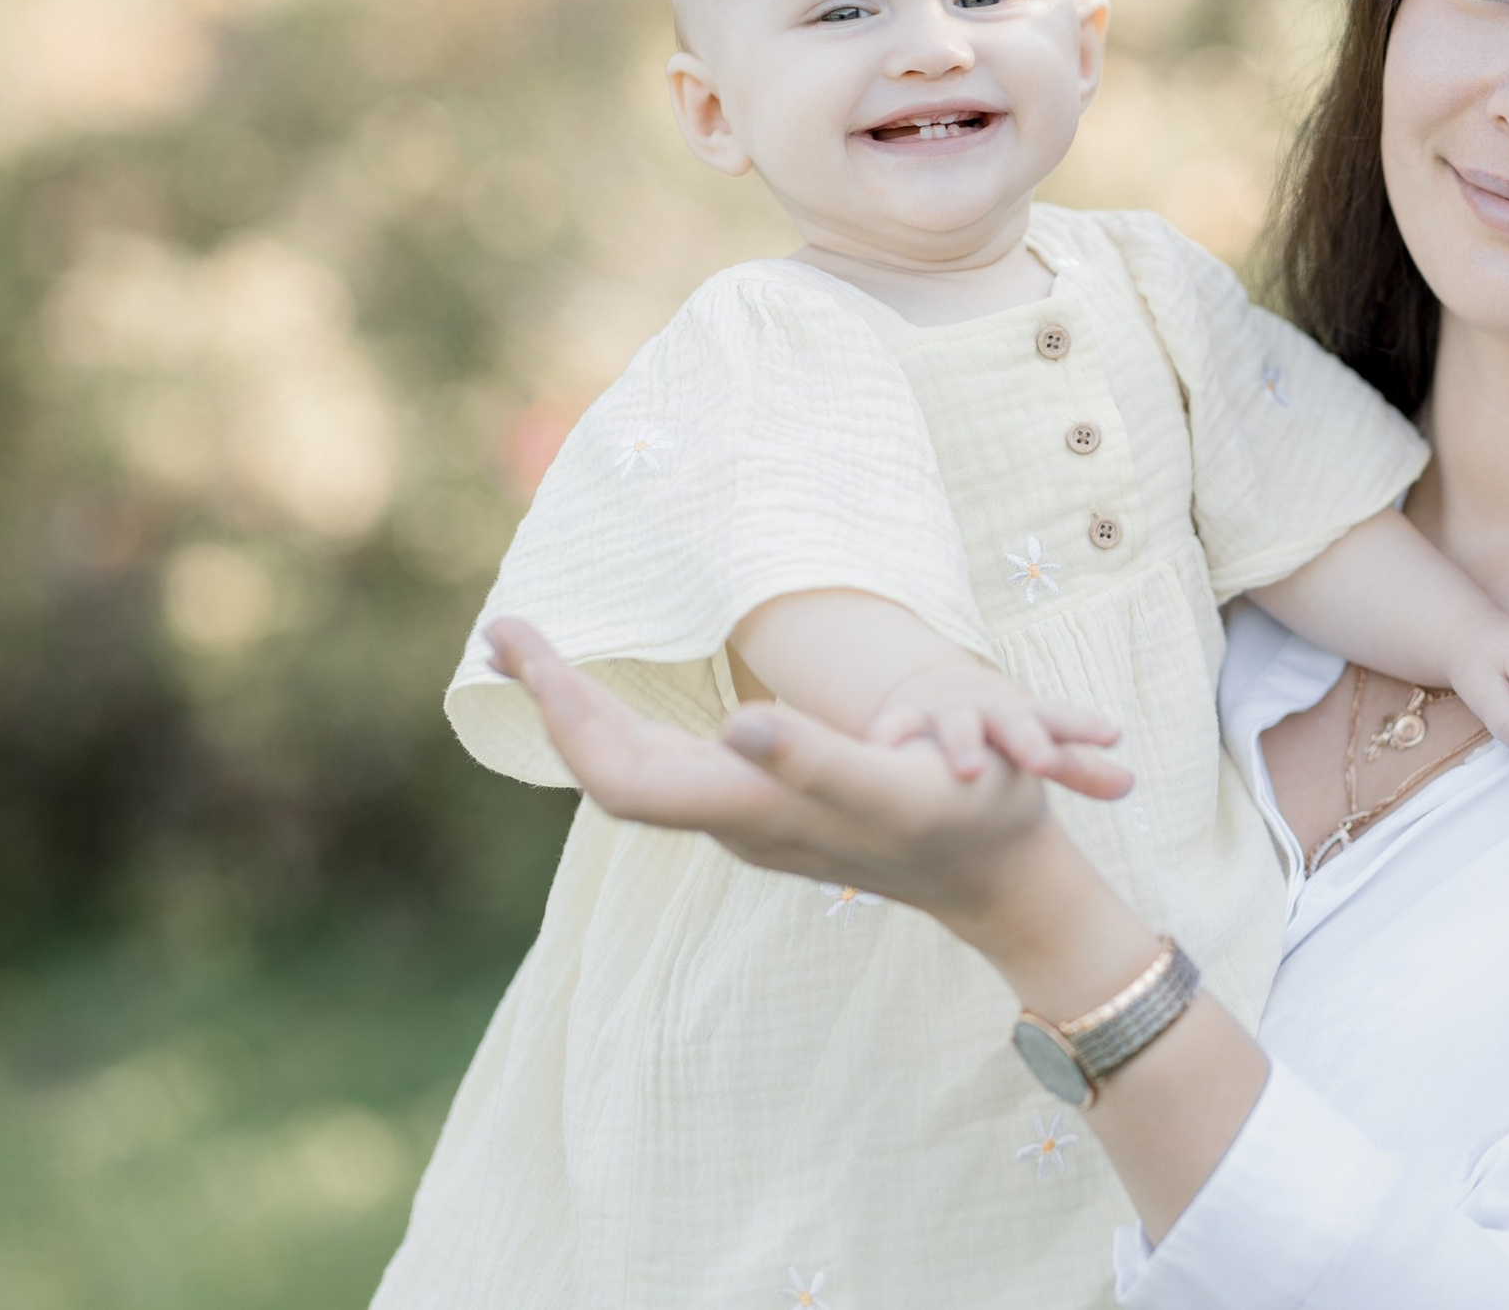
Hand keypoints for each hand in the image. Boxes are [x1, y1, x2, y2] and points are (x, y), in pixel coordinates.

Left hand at [485, 617, 1062, 922]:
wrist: (1001, 877)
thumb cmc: (965, 820)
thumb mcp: (900, 783)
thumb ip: (816, 759)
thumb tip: (737, 721)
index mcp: (756, 812)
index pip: (622, 775)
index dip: (566, 715)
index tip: (524, 647)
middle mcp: (738, 821)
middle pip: (614, 769)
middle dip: (555, 700)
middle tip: (506, 631)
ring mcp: (749, 819)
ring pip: (637, 769)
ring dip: (583, 712)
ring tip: (540, 655)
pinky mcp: (768, 808)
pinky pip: (668, 766)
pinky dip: (626, 724)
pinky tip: (616, 697)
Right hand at [866, 664, 1131, 799]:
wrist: (940, 693)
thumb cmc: (1004, 733)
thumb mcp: (1039, 745)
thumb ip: (1081, 768)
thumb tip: (1130, 786)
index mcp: (1028, 718)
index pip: (1063, 720)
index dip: (1087, 728)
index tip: (1114, 735)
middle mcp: (990, 711)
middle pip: (1014, 721)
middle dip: (1027, 740)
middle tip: (1042, 761)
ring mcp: (947, 713)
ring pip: (956, 722)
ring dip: (963, 742)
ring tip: (971, 771)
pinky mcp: (905, 721)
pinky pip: (895, 725)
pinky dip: (890, 736)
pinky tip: (884, 752)